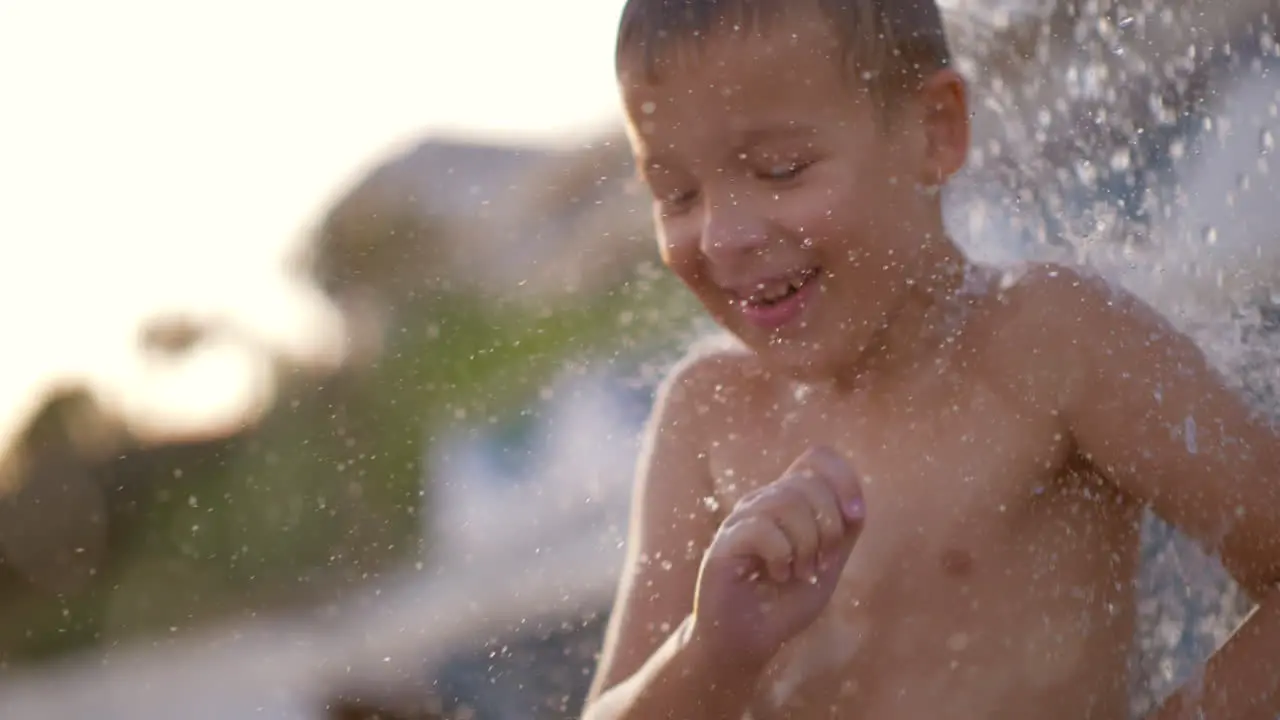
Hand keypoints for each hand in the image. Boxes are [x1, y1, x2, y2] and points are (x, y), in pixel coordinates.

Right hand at [690, 446, 865, 666]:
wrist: (749, 641)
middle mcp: (764, 501)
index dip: (844, 479)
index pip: (818, 457)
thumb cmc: (784, 603)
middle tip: (822, 563)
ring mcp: (742, 518)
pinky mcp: (725, 541)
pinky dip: (782, 556)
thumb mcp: (827, 565)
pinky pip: (764, 528)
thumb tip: (855, 505)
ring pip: (787, 502)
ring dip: (807, 545)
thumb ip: (842, 532)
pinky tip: (778, 575)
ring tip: (800, 572)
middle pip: (809, 481)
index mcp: (789, 499)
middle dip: (830, 526)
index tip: (856, 517)